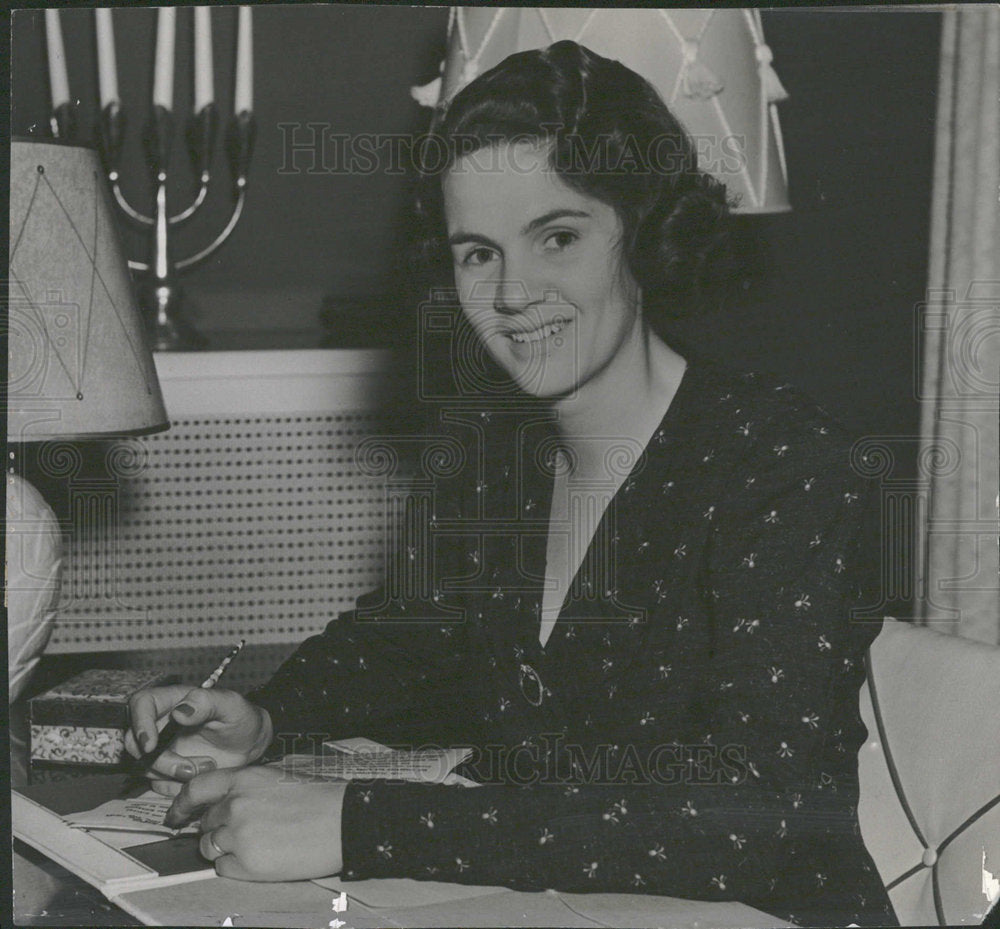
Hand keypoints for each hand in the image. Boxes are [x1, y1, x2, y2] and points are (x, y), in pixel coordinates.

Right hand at [126, 685, 272, 788]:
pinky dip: (174, 786)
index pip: (141, 703)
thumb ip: (207, 702)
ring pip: (143, 766)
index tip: (151, 745)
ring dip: (171, 774)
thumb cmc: (241, 719)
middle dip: (159, 761)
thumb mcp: (231, 706)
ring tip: (207, 767)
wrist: (251, 746)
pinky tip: (199, 778)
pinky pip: (156, 783)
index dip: (139, 723)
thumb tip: (179, 710)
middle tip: (190, 769)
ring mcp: (161, 748)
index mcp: (173, 700)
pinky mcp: (165, 770)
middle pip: (135, 742)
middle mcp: (161, 724)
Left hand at [168, 766, 346, 881]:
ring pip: (209, 847)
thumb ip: (247, 788)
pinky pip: (222, 868)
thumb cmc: (320, 799)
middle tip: (240, 833)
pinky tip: (260, 858)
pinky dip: (234, 866)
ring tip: (255, 846)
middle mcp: (235, 805)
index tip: (176, 815)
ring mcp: (238, 835)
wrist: (344, 821)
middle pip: (205, 822)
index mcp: (245, 779)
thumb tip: (225, 805)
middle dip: (216, 829)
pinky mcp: (246, 864)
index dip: (181, 804)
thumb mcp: (280, 778)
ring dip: (224, 848)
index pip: (197, 788)